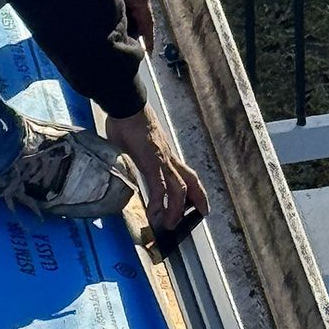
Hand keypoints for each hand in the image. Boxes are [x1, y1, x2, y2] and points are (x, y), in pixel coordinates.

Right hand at [105, 106, 207, 232]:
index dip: (195, 189)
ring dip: (176, 209)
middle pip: (190, 181)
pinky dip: (158, 202)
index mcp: (165, 154)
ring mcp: (161, 160)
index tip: (198, 202)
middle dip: (199, 199)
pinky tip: (153, 213)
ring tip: (170, 224)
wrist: (126, 104)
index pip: (186, 174)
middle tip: (201, 215)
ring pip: (178, 189)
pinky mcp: (150, 161)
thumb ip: (135, 156)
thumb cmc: (127, 120)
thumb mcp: (136, 144)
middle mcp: (168, 158)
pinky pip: (158, 186)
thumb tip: (126, 163)